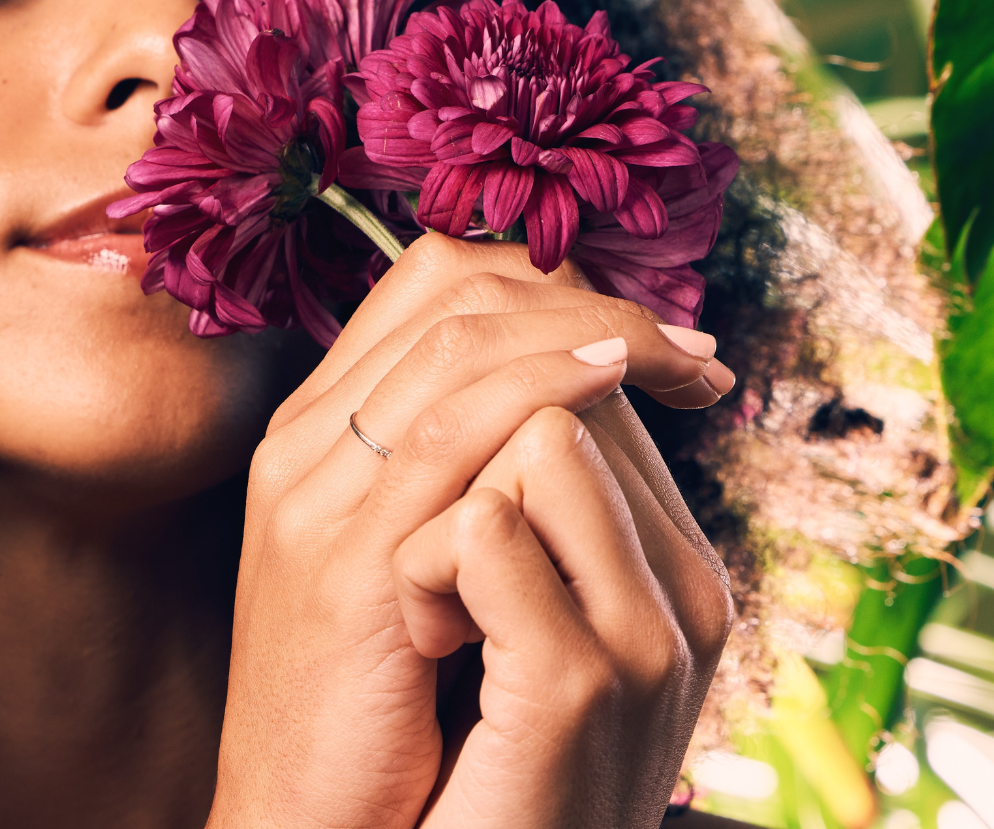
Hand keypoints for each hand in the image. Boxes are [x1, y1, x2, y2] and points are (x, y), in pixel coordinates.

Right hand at [211, 232, 735, 828]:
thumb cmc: (379, 713)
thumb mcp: (414, 571)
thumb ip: (460, 484)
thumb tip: (575, 410)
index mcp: (311, 438)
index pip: (430, 286)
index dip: (550, 281)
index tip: (647, 329)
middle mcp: (301, 449)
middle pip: (451, 293)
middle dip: (590, 296)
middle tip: (692, 344)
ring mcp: (317, 501)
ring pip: (458, 345)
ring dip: (593, 332)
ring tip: (686, 361)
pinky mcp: (349, 567)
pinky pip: (456, 435)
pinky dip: (549, 390)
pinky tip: (619, 391)